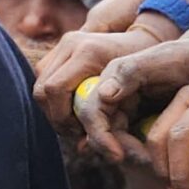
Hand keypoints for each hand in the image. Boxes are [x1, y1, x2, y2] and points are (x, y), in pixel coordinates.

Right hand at [35, 27, 162, 145]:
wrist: (149, 39)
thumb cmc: (147, 72)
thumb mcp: (134, 96)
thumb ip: (108, 120)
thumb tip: (82, 148)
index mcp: (89, 52)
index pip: (54, 89)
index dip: (61, 117)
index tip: (80, 132)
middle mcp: (71, 43)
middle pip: (41, 89)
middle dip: (56, 117)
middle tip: (76, 132)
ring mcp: (64, 42)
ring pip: (39, 84)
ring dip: (54, 109)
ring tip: (76, 122)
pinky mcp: (62, 48)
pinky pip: (45, 78)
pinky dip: (55, 98)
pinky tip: (74, 108)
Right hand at [76, 33, 188, 167]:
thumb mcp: (162, 60)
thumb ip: (129, 73)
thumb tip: (103, 95)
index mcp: (112, 77)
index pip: (91, 111)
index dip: (99, 135)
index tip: (118, 155)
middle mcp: (115, 93)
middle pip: (100, 130)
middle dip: (117, 150)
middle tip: (147, 163)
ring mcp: (128, 107)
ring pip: (116, 140)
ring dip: (131, 155)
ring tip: (157, 164)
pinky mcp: (142, 119)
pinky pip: (133, 142)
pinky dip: (143, 154)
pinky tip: (161, 160)